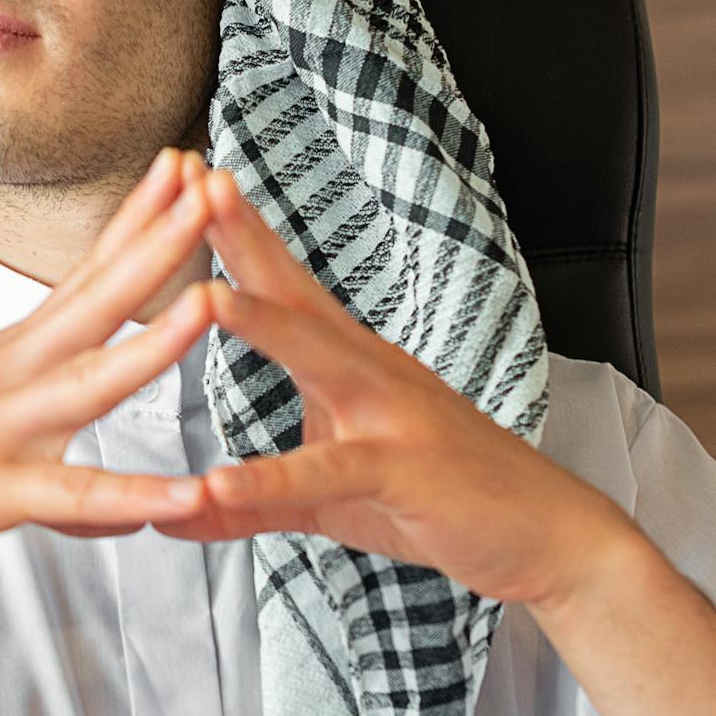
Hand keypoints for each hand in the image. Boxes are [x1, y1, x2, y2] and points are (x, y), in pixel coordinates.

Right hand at [0, 147, 222, 615]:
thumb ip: (28, 431)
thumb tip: (71, 454)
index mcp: (6, 357)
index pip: (82, 272)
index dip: (134, 219)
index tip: (180, 166)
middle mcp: (6, 379)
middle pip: (94, 298)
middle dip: (156, 239)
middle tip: (212, 182)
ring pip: (89, 381)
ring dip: (154, 342)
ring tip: (214, 303)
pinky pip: (69, 498)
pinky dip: (131, 498)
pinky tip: (185, 495)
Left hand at [154, 156, 649, 612]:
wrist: (543, 534)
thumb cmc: (435, 498)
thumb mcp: (326, 500)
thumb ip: (246, 505)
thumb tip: (172, 513)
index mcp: (347, 362)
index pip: (282, 285)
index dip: (237, 235)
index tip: (188, 182)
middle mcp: (368, 371)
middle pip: (294, 293)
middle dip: (244, 237)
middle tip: (195, 181)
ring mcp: (389, 415)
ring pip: (318, 359)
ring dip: (262, 323)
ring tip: (203, 296)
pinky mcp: (402, 472)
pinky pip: (329, 472)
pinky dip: (272, 478)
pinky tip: (219, 483)